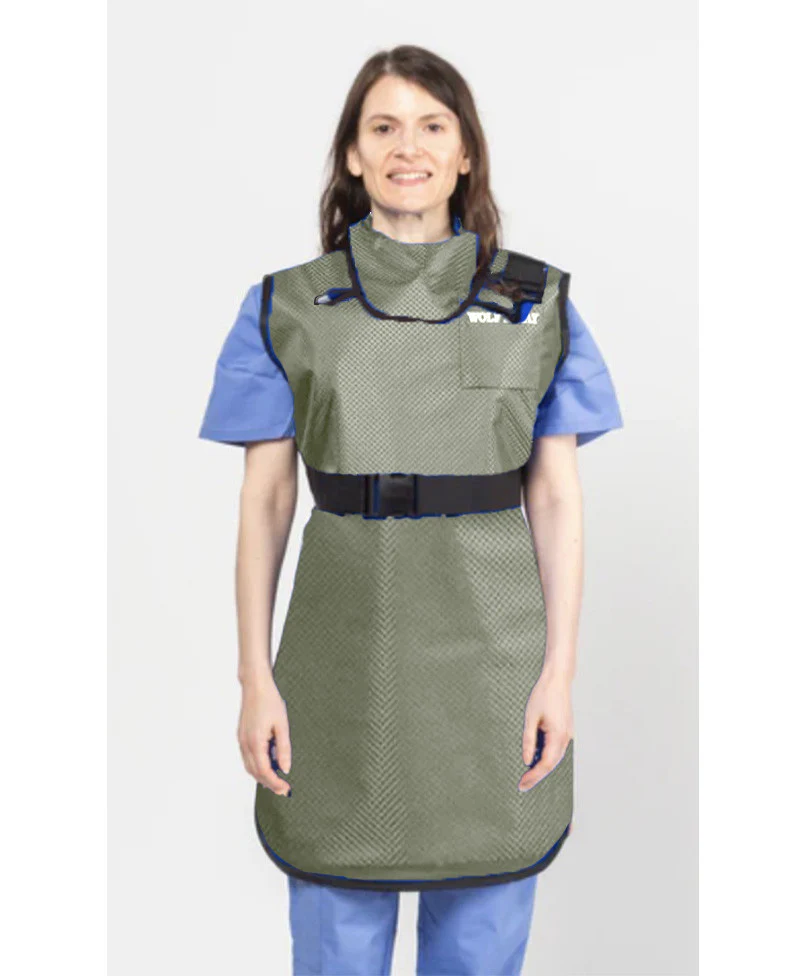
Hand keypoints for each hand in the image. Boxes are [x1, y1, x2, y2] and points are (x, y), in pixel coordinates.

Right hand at [237, 678, 291, 795]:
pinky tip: (267, 764)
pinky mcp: (242, 736)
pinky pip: (247, 758)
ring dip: (262, 776)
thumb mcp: (282, 725)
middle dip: (269, 783)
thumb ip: (284, 749)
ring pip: (249, 767)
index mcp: (255, 742)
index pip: (264, 771)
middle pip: (255, 772)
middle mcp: (245, 744)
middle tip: (283, 789)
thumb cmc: (269, 701)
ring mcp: (241, 740)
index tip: (286, 789)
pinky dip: (257, 766)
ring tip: (277, 780)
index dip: (275, 783)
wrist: (255, 686)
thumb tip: (285, 768)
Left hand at [518, 665, 573, 792]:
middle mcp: (566, 737)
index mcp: (558, 735)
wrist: (557, 679)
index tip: (522, 785)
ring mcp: (568, 733)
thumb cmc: (543, 695)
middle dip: (538, 775)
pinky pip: (556, 748)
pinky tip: (536, 756)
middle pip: (552, 763)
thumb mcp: (530, 718)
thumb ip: (529, 741)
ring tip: (527, 773)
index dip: (534, 777)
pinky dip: (547, 755)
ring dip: (542, 765)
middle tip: (522, 784)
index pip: (546, 764)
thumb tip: (527, 760)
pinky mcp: (565, 729)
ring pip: (555, 757)